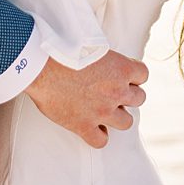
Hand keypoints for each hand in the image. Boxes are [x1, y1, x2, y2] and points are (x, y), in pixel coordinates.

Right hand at [24, 51, 147, 148]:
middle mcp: (116, 92)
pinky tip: (93, 127)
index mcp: (120, 68)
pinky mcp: (84, 126)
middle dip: (129, 95)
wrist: (40, 66)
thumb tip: (104, 55)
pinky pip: (101, 141)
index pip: (143, 74)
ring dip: (119, 116)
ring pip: (127, 122)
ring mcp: (102, 111)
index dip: (134, 74)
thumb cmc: (62, 49)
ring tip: (107, 110)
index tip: (123, 74)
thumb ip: (105, 55)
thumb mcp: (91, 43)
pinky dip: (99, 135)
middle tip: (114, 91)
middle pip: (139, 99)